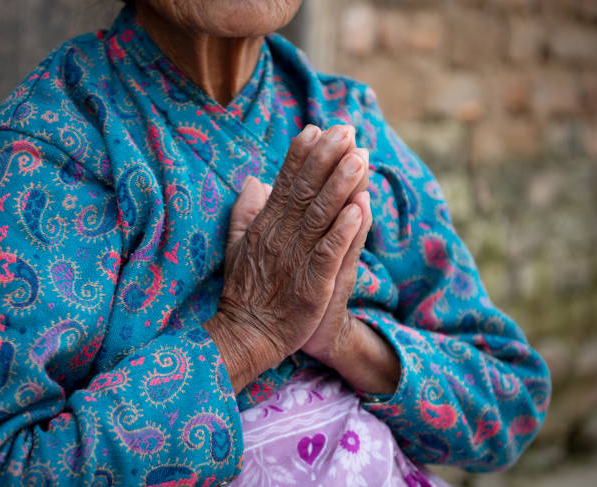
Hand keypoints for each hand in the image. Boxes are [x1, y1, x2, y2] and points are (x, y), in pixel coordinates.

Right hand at [204, 125, 367, 391]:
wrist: (248, 335)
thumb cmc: (246, 291)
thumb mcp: (237, 247)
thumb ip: (245, 212)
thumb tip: (254, 179)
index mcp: (265, 226)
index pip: (284, 184)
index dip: (300, 156)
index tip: (316, 129)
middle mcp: (281, 236)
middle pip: (306, 191)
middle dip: (326, 158)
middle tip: (345, 129)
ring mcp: (297, 259)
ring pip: (320, 215)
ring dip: (340, 185)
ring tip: (359, 157)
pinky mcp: (312, 283)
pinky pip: (329, 252)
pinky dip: (344, 230)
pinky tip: (359, 207)